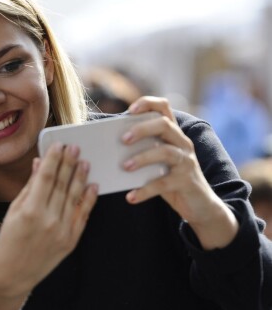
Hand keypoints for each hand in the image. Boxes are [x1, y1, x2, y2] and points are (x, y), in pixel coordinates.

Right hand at [0, 142, 97, 296]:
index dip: (53, 160)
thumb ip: (29, 187)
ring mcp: (62, 232)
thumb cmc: (8, 240)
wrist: (12, 273)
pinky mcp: (70, 242)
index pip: (45, 178)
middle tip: (75, 148)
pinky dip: (89, 200)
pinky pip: (82, 216)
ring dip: (80, 178)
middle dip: (69, 164)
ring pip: (75, 198)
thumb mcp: (13, 211)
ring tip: (85, 162)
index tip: (59, 146)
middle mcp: (49, 220)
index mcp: (31, 211)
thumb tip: (38, 165)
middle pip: (62, 185)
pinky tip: (92, 186)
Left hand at [121, 95, 237, 248]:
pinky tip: (130, 197)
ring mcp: (186, 161)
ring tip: (125, 167)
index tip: (130, 110)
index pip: (164, 108)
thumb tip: (109, 150)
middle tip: (123, 140)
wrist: (200, 205)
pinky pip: (163, 184)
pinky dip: (145, 190)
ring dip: (142, 158)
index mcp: (173, 134)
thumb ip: (141, 152)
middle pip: (165, 125)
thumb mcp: (157, 162)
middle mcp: (182, 143)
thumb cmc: (171, 180)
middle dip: (142, 129)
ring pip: (166, 152)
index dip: (148, 103)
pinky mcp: (186, 181)